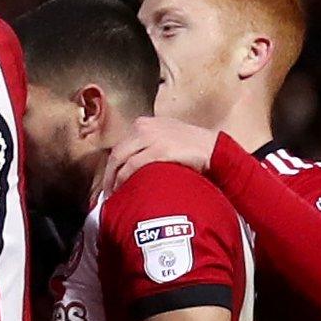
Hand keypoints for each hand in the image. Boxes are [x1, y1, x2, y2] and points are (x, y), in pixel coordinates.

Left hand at [104, 116, 220, 191]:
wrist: (213, 149)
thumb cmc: (192, 148)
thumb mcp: (166, 138)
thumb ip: (149, 146)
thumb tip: (133, 167)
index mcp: (144, 124)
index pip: (120, 146)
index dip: (112, 166)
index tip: (110, 181)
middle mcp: (144, 128)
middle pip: (116, 153)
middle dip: (109, 175)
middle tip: (107, 193)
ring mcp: (151, 138)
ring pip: (121, 160)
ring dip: (114, 180)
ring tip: (114, 196)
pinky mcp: (159, 150)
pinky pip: (133, 166)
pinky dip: (125, 180)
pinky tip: (125, 191)